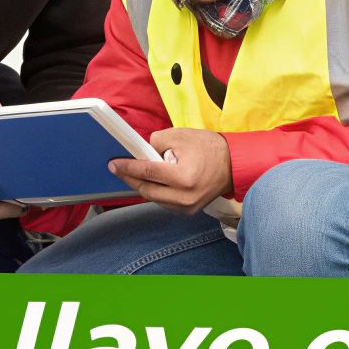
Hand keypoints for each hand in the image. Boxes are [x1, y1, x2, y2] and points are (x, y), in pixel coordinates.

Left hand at [109, 128, 232, 215]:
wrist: (234, 164)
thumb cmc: (209, 148)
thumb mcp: (180, 136)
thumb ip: (156, 143)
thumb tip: (139, 154)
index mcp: (184, 178)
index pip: (148, 172)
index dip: (128, 167)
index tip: (114, 164)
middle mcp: (185, 197)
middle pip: (147, 190)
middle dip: (131, 178)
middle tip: (118, 169)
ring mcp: (187, 208)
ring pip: (154, 198)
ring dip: (143, 185)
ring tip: (133, 173)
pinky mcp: (188, 212)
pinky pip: (164, 202)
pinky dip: (156, 192)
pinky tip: (151, 181)